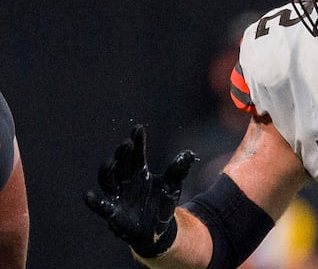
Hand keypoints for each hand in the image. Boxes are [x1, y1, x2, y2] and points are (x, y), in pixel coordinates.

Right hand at [84, 124, 196, 256]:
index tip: (138, 129)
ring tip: (113, 161)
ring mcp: (118, 196)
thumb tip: (188, 153)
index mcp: (138, 171)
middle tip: (128, 144)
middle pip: (120, 163)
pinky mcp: (114, 213)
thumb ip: (178, 169)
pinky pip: (101, 206)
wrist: (160, 227)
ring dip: (109, 170)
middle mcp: (125, 180)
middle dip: (122, 153)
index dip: (136, 141)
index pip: (136, 153)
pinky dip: (94, 201)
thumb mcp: (173, 184)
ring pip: (107, 180)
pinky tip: (88, 195)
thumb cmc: (162, 202)